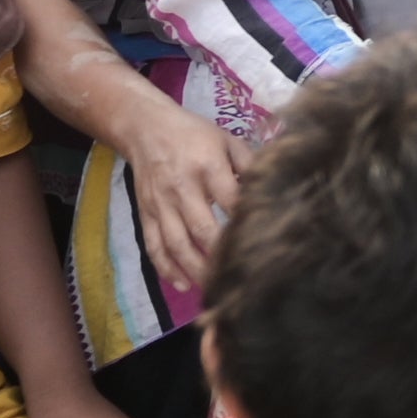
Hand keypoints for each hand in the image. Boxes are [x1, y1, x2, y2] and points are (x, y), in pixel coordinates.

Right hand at [119, 104, 242, 303]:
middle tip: (240, 279)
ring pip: (176, 243)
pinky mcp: (146, 213)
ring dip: (194, 270)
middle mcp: (182, 187)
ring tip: (213, 289)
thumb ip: (249, 164)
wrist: (145, 128)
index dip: (244, 223)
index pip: (229, 200)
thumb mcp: (226, 139)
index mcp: (207, 166)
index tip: (261, 245)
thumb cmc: (194, 134)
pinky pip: (153, 245)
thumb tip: (270, 189)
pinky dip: (166, 268)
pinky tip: (181, 284)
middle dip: (219, 257)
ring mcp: (161, 203)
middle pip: (201, 229)